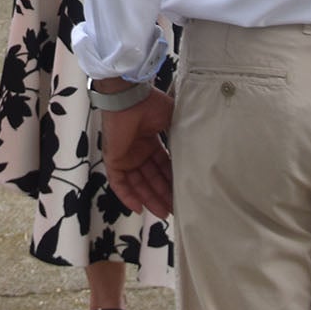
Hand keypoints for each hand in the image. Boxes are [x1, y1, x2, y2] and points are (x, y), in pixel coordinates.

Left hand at [98, 88, 174, 216]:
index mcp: (150, 141)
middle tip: (176, 210)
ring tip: (163, 213)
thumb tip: (197, 150)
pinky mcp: (113, 159)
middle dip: (163, 194)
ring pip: (137, 183)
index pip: (162, 166)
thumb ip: (180, 136)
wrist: (129, 97)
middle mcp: (137, 151)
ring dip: (149, 198)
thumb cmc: (150, 104)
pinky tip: (139, 208)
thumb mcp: (171, 121)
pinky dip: (127, 196)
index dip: (172, 180)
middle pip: (151, 178)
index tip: (183, 194)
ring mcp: (125, 156)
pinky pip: (118, 183)